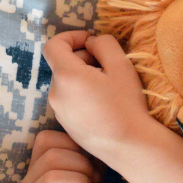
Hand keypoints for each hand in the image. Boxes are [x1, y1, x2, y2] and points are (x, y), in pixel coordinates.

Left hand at [41, 31, 153, 164]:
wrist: (128, 145)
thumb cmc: (126, 104)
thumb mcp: (121, 65)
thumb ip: (103, 44)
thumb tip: (91, 44)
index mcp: (66, 76)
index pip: (53, 45)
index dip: (71, 36)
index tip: (91, 41)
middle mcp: (55, 93)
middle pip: (62, 64)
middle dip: (83, 58)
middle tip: (108, 66)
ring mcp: (58, 111)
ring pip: (66, 82)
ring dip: (83, 76)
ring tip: (108, 87)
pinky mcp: (65, 125)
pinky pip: (69, 99)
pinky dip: (82, 93)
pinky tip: (104, 104)